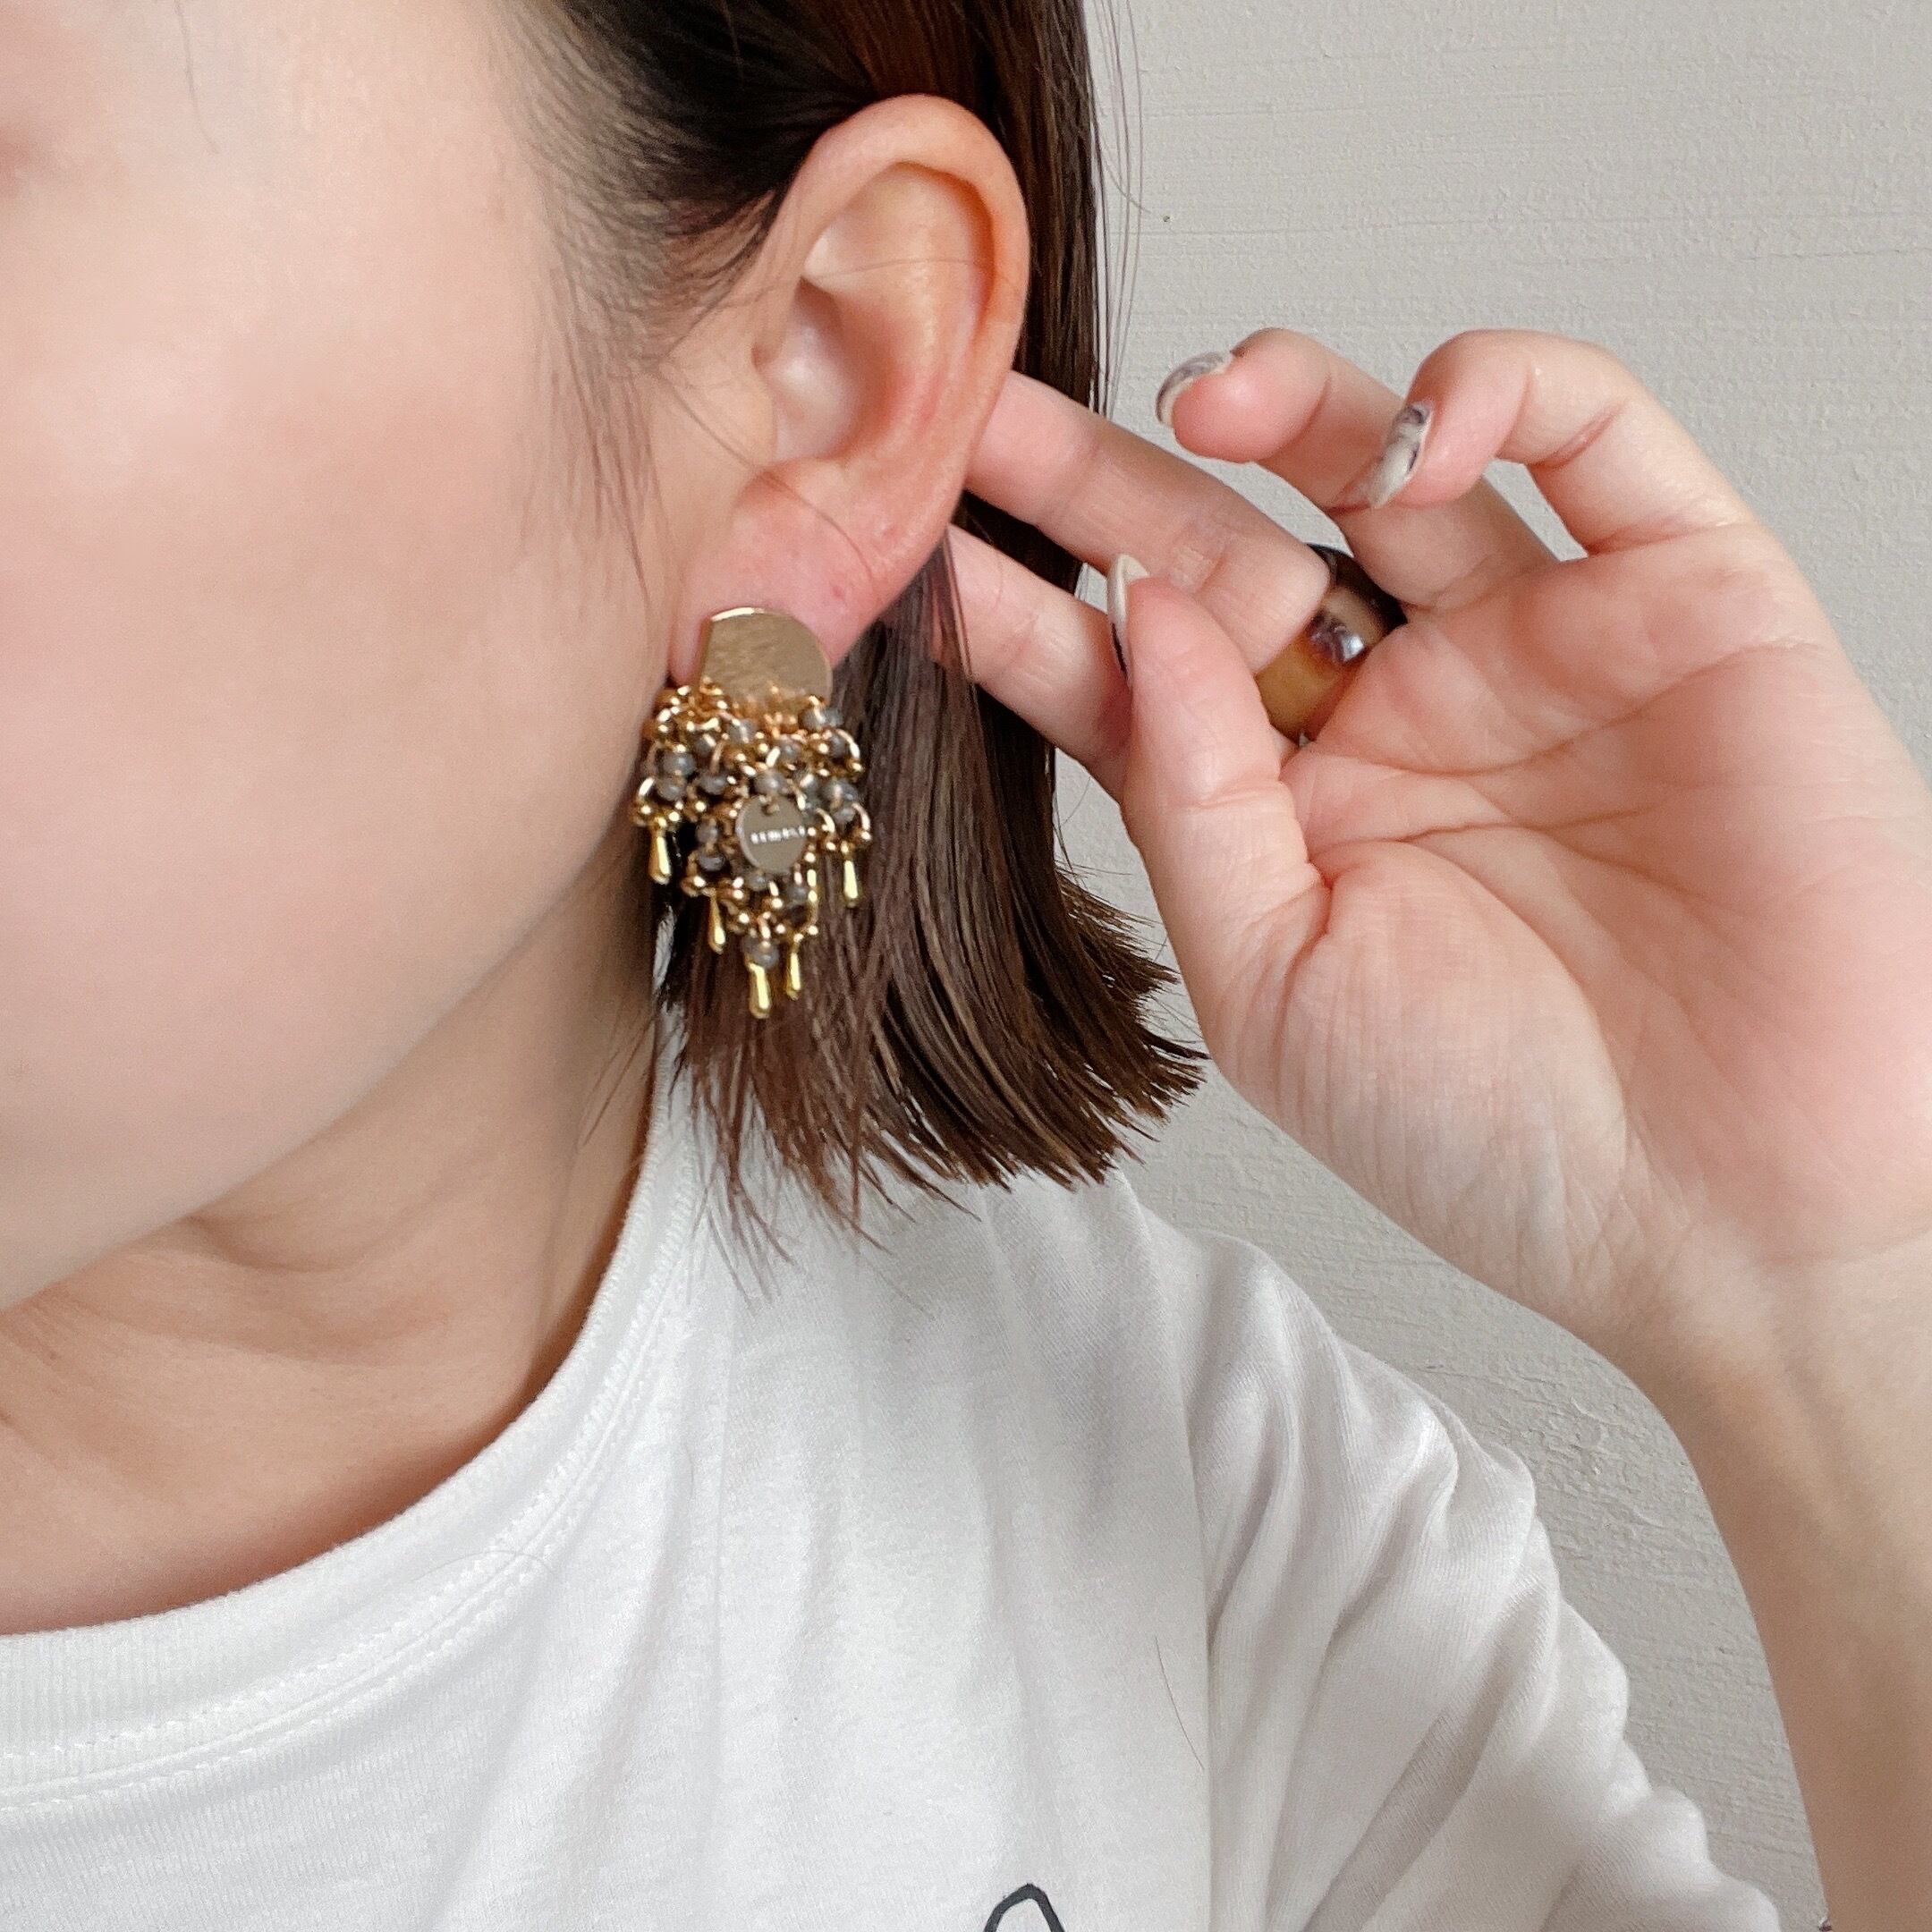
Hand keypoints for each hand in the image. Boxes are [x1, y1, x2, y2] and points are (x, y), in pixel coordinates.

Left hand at [955, 327, 1931, 1395]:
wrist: (1737, 1213)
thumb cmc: (1503, 1136)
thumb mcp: (1279, 988)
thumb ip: (1191, 800)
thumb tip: (1137, 612)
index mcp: (1297, 815)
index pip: (1133, 681)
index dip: (1025, 612)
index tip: (909, 549)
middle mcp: (1406, 718)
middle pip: (1233, 554)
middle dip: (1112, 482)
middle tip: (992, 413)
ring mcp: (1542, 651)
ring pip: (1393, 466)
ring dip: (1291, 401)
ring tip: (1196, 401)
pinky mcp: (1690, 601)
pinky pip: (1599, 442)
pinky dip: (1503, 394)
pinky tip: (1406, 432)